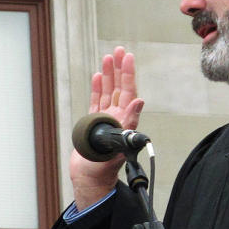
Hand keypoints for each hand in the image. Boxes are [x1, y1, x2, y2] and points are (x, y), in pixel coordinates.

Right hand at [70, 46, 144, 210]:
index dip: (128, 73)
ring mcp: (105, 119)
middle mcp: (117, 116)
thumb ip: (129, 123)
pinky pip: (96, 101)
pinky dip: (98, 89)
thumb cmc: (104, 167)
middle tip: (119, 50)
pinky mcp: (94, 124)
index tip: (128, 56)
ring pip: (108, 92)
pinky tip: (98, 77)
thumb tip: (139, 101)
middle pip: (119, 87)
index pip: (128, 91)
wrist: (89, 178)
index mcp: (125, 119)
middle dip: (119, 68)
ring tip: (108, 58)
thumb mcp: (119, 144)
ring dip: (109, 75)